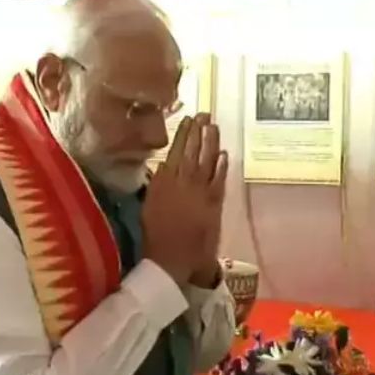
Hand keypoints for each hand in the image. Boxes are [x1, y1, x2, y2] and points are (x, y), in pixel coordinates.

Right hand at [142, 113, 227, 286]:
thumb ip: (157, 185)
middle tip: (205, 114)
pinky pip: (218, 181)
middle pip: (192, 152)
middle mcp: (181, 183)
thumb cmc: (156, 237)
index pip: (175, 152)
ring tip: (214, 127)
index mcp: (163, 183)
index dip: (184, 135)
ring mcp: (198, 193)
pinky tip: (225, 155)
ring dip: (211, 143)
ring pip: (206, 162)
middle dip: (199, 132)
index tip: (189, 120)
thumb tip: (163, 167)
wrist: (171, 260)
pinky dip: (221, 167)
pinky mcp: (212, 205)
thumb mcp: (149, 206)